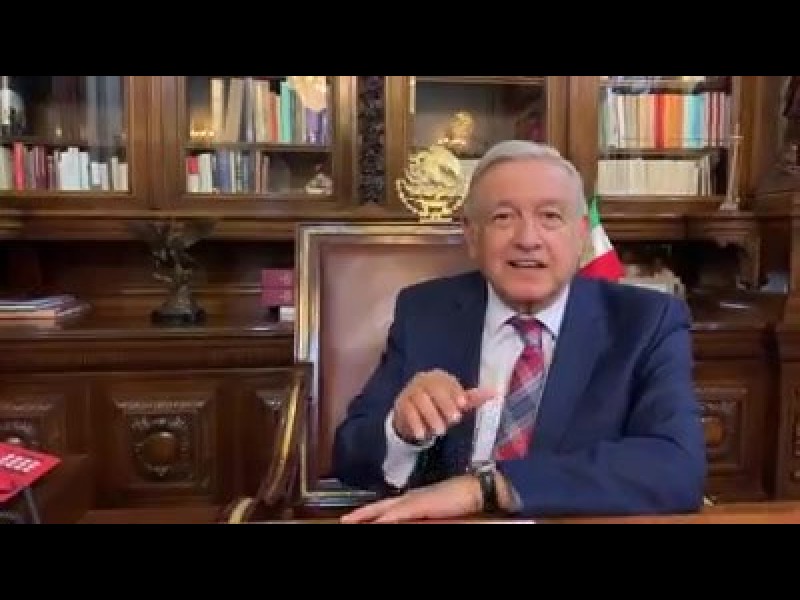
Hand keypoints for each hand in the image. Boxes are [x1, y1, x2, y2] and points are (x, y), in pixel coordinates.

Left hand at [340, 475, 482, 523]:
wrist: (475, 489)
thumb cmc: (460, 500)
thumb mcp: (436, 511)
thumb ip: (421, 517)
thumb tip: (413, 520)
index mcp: (413, 499)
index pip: (386, 507)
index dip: (370, 513)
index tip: (355, 518)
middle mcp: (410, 497)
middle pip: (380, 506)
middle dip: (361, 514)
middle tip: (344, 521)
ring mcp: (415, 500)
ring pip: (385, 509)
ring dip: (367, 516)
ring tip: (350, 521)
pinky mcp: (422, 504)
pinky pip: (400, 513)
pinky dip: (386, 518)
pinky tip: (377, 522)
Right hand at [392, 369, 494, 442]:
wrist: (413, 416)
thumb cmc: (439, 407)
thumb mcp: (456, 403)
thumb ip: (473, 398)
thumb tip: (496, 393)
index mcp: (439, 377)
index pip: (448, 382)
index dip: (456, 392)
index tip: (464, 405)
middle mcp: (424, 380)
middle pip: (434, 389)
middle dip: (445, 404)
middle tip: (455, 420)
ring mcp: (411, 390)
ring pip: (420, 400)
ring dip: (431, 416)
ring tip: (440, 431)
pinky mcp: (401, 403)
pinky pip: (408, 411)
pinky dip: (415, 423)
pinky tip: (422, 434)